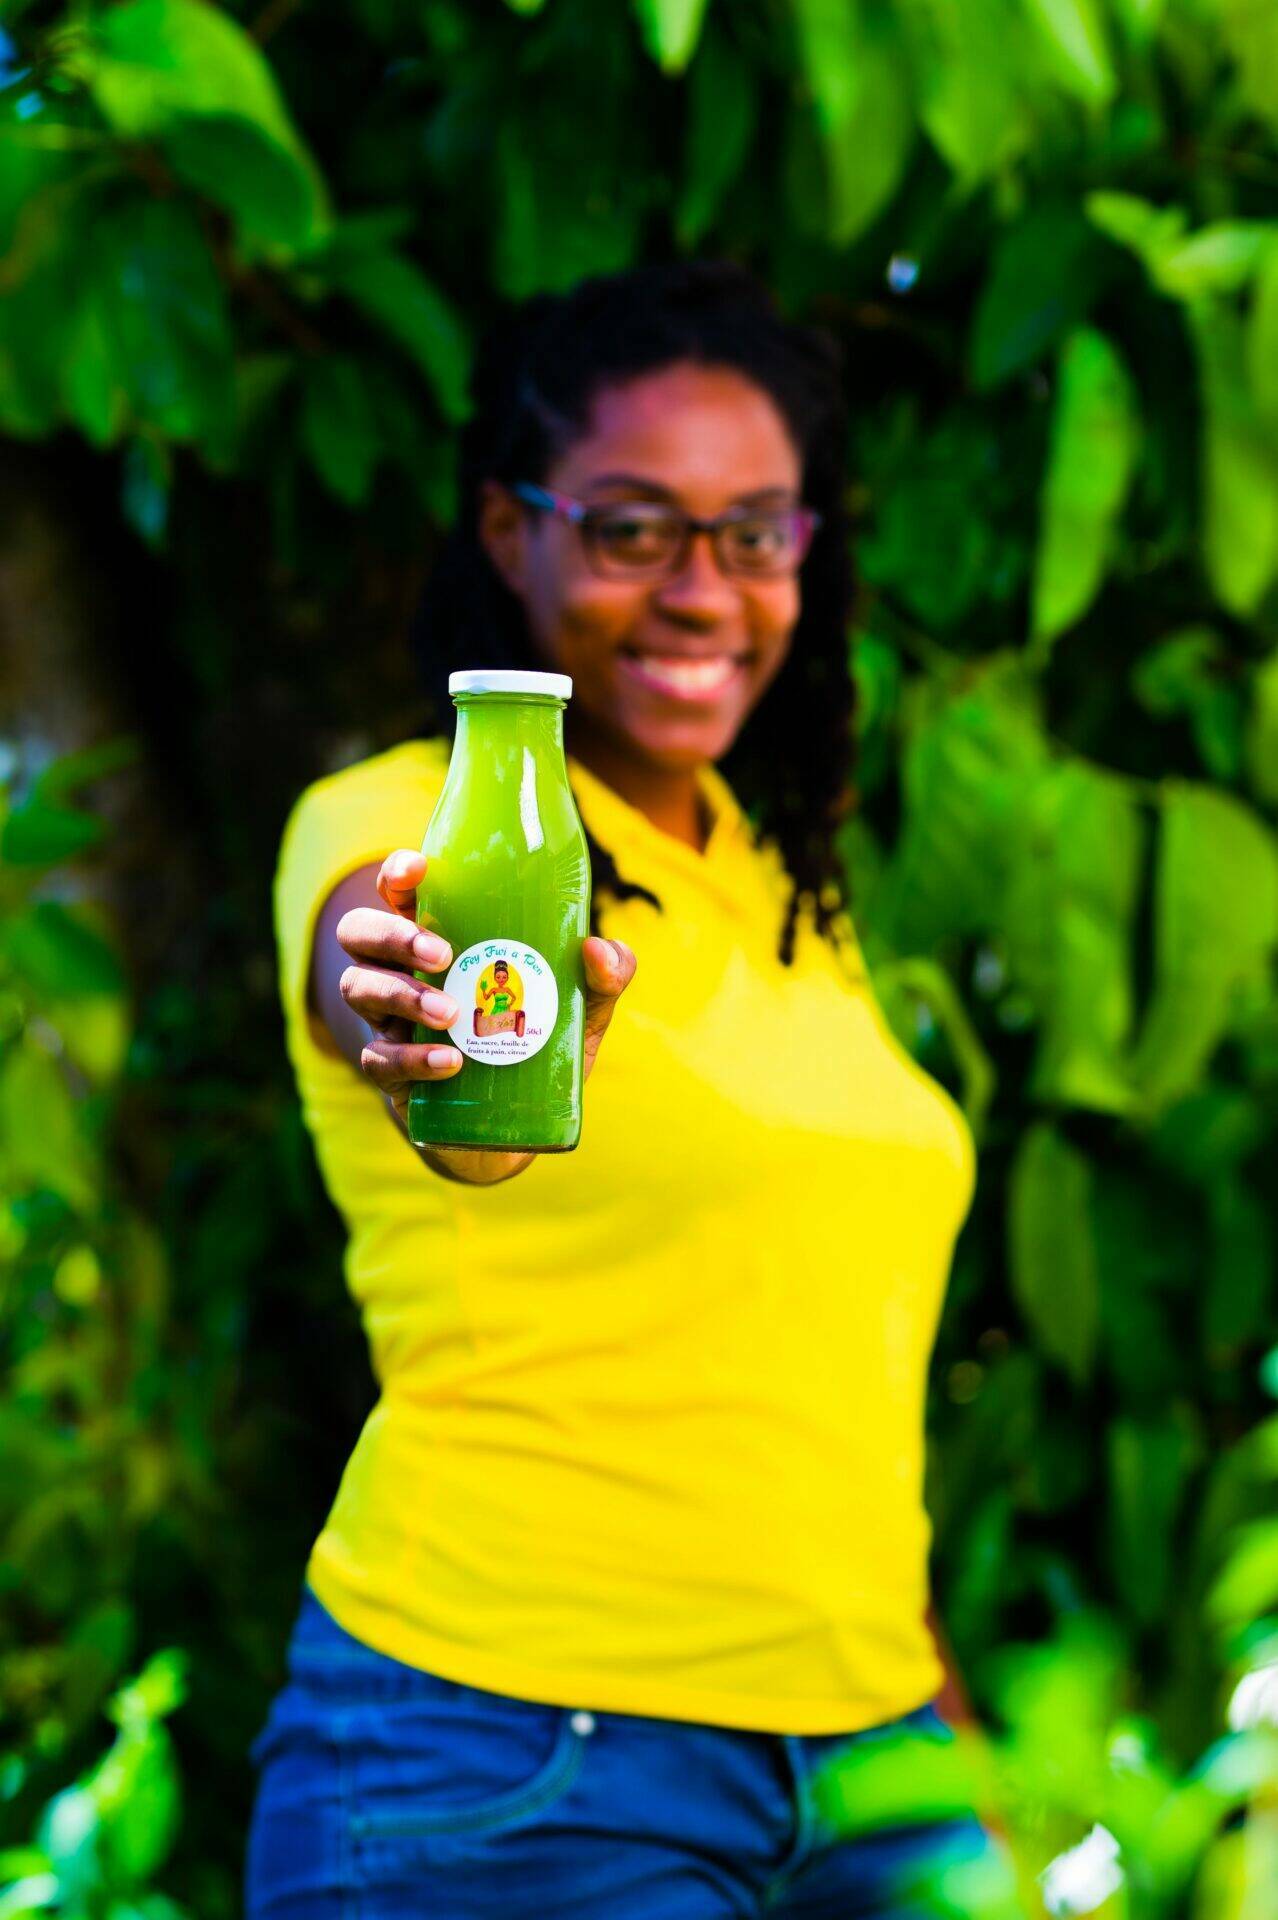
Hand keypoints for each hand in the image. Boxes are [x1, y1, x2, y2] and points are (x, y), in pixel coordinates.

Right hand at [336, 850, 635, 1140]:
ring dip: (400, 994)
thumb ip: (603, 976)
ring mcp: (388, 1022)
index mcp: (439, 937)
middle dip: (391, 935)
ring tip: (450, 1012)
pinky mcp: (391, 1073)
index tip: (418, 869)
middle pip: (359, 933)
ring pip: (357, 988)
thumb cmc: (537, 1040)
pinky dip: (413, 1058)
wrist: (509, 1125)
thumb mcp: (580, 1006)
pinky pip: (379, 1059)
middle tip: (441, 953)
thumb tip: (598, 950)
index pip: (399, 891)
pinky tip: (450, 1063)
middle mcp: (401, 971)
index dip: (398, 872)